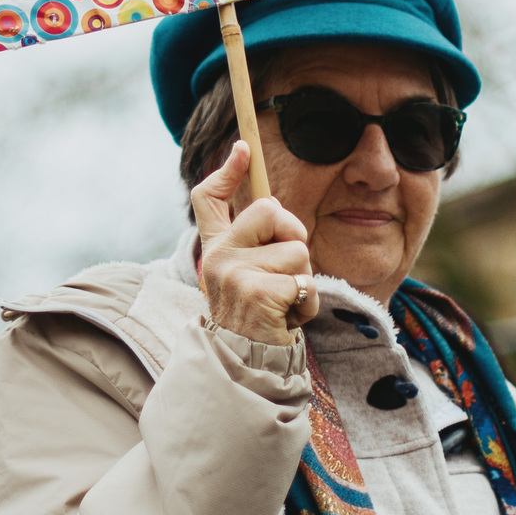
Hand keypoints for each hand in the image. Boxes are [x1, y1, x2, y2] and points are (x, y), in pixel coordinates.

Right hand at [190, 141, 312, 346]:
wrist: (245, 365)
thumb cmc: (257, 319)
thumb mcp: (248, 277)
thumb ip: (255, 246)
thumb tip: (274, 207)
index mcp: (216, 248)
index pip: (208, 198)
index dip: (226, 170)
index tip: (242, 148)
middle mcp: (219, 256)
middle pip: (270, 210)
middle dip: (294, 236)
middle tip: (287, 271)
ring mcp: (235, 273)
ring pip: (297, 250)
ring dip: (304, 279)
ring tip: (286, 303)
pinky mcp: (257, 292)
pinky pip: (303, 281)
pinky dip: (307, 303)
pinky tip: (289, 318)